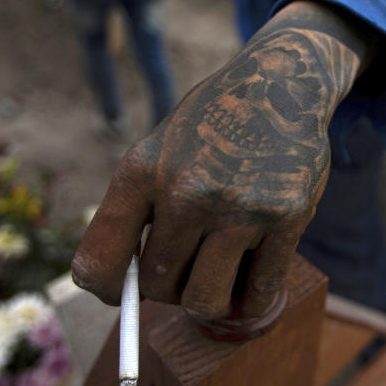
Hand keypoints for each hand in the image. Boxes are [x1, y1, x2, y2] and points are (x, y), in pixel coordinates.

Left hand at [72, 1, 374, 318]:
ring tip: (218, 276)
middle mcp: (187, 190)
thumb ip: (138, 211)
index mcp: (142, 170)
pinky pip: (259, 293)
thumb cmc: (211, 125)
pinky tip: (251, 280)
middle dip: (169, 287)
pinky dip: (252, 301)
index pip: (99, 263)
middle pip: (158, 286)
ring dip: (210, 300)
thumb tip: (120, 291)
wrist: (281, 84)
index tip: (122, 292)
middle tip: (188, 265)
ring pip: (205, 301)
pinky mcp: (287, 217)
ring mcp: (240, 206)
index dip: (107, 290)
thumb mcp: (159, 149)